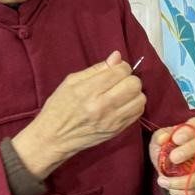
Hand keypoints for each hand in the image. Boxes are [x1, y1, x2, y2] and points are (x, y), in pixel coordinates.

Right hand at [13, 51, 144, 178]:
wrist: (54, 137)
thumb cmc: (59, 107)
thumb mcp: (71, 82)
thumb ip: (97, 69)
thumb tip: (117, 56)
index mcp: (89, 90)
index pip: (120, 71)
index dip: (121, 67)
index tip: (115, 70)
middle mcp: (103, 105)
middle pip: (134, 84)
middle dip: (129, 79)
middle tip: (119, 82)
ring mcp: (112, 120)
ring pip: (140, 99)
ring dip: (134, 93)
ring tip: (122, 94)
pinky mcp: (117, 130)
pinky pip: (138, 113)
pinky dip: (134, 105)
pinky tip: (123, 104)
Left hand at [149, 117, 194, 194]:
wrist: (172, 175)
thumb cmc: (168, 154)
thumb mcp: (159, 143)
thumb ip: (159, 137)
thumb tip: (163, 138)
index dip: (190, 130)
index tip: (175, 138)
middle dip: (189, 150)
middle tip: (173, 157)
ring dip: (182, 180)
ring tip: (164, 180)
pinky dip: (179, 190)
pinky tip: (167, 185)